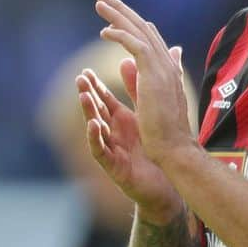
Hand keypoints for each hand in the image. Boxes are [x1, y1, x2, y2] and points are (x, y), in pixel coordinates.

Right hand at [77, 65, 181, 220]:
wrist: (167, 183)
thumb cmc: (155, 152)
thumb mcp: (146, 117)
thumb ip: (138, 91)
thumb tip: (130, 62)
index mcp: (121, 121)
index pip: (104, 100)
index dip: (95, 87)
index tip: (85, 71)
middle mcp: (113, 133)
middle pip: (97, 111)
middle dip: (87, 95)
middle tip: (80, 78)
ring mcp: (112, 149)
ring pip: (95, 129)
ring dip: (88, 113)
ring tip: (83, 96)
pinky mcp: (113, 166)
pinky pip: (100, 151)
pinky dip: (95, 138)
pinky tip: (93, 125)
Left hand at [94, 0, 197, 166]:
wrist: (173, 148)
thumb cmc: (163, 131)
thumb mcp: (151, 98)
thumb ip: (141, 76)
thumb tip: (132, 60)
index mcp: (167, 68)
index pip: (149, 36)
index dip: (131, 22)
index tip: (115, 13)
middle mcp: (167, 63)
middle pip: (142, 27)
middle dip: (121, 10)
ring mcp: (162, 67)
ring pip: (138, 30)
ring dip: (117, 15)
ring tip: (98, 3)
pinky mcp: (154, 74)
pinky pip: (135, 45)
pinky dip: (120, 35)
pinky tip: (104, 31)